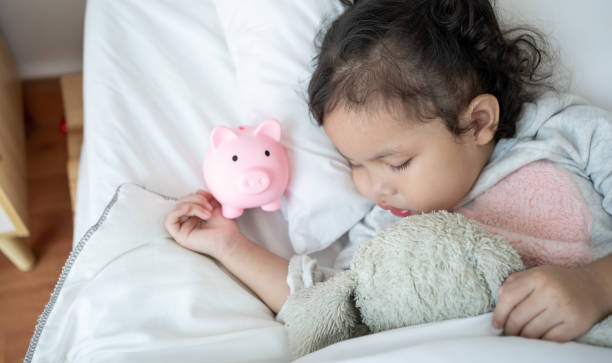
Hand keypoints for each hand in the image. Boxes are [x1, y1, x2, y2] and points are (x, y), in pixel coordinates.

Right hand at [164, 189, 242, 258]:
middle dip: (195, 199)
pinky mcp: (179, 235)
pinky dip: (177, 211)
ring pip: (176, 208)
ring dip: (192, 206)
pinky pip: (169, 221)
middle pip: (181, 202)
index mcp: (194, 214)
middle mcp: (187, 221)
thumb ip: (206, 197)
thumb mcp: (215, 205)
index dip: (197, 195)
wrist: (230, 239)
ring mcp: (182, 228)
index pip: (187, 199)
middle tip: (210, 207)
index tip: (211, 197)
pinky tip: (189, 210)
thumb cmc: (225, 226)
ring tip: (207, 213)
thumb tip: (198, 190)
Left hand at [493, 265, 608, 341]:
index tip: (496, 324)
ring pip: (532, 332)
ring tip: (519, 336)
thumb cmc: (558, 281)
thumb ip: (516, 281)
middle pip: (518, 318)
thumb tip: (499, 295)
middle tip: (507, 333)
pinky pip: (549, 339)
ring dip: (522, 337)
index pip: (509, 297)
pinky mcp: (575, 324)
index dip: (499, 314)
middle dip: (509, 329)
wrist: (593, 287)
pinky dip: (539, 341)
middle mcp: (550, 292)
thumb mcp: (537, 273)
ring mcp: (563, 309)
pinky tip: (536, 338)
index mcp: (538, 277)